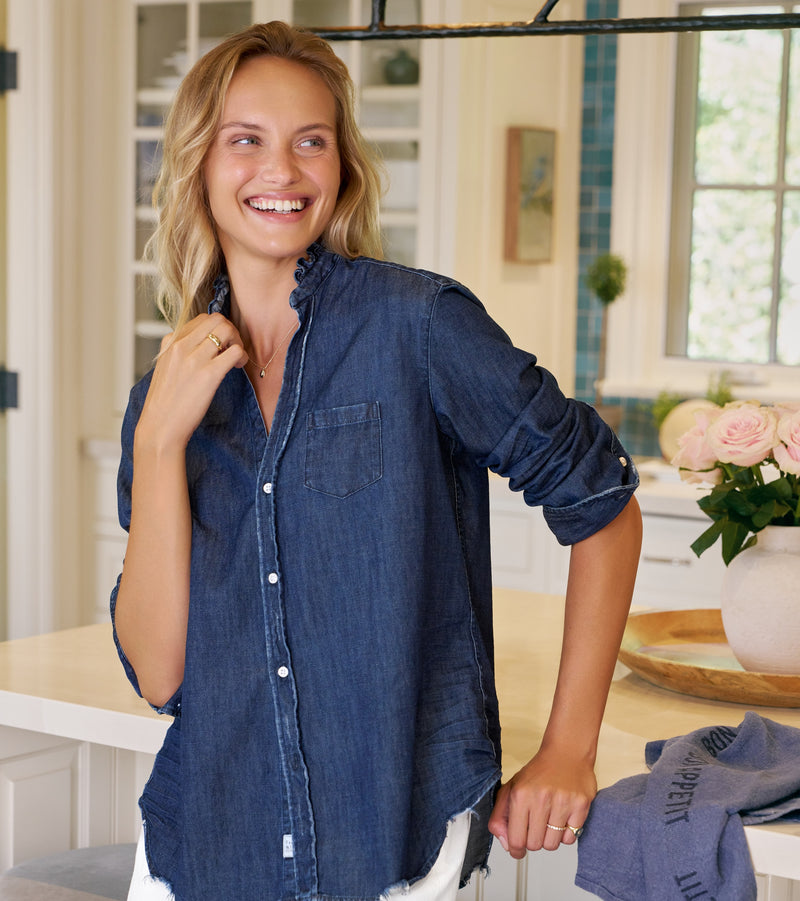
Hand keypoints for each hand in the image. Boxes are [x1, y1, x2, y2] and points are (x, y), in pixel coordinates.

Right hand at [137, 313, 247, 452]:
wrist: (160, 427)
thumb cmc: (164, 404)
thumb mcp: (164, 369)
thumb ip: (177, 353)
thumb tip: (198, 345)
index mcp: (170, 343)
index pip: (200, 319)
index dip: (216, 329)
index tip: (220, 344)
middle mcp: (181, 346)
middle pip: (215, 319)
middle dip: (230, 330)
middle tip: (232, 347)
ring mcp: (194, 359)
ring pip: (226, 330)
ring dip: (238, 341)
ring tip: (236, 358)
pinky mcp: (208, 374)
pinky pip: (234, 351)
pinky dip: (241, 356)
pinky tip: (237, 367)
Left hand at [487, 745, 594, 857]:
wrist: (567, 751)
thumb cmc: (539, 772)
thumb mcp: (512, 787)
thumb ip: (500, 815)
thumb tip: (506, 843)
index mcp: (520, 795)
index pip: (516, 840)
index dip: (515, 850)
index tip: (518, 849)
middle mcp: (541, 798)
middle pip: (535, 845)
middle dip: (533, 840)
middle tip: (536, 826)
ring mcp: (563, 802)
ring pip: (553, 844)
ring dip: (550, 837)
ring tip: (549, 820)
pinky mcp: (581, 805)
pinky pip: (570, 838)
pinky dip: (565, 833)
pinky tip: (562, 817)